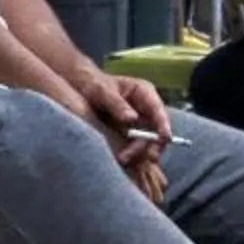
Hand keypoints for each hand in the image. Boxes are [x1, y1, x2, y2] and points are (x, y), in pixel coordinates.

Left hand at [81, 72, 173, 204]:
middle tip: (144, 157)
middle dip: (150, 144)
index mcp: (144, 93)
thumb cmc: (93, 84)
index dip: (163, 125)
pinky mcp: (131, 134)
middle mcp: (146, 108)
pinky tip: (123, 160)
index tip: (164, 138)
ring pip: (147, 141)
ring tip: (123, 159)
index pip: (158, 110)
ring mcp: (140, 122)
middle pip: (157, 130)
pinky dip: (132, 154)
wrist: (80, 89)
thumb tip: (132, 119)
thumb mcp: (102, 91)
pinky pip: (136, 146)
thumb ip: (117, 104)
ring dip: (138, 152)